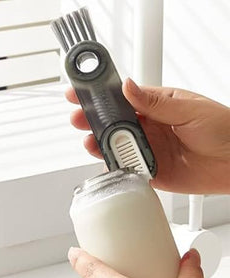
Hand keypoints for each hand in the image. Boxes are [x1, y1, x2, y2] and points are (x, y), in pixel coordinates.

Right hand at [66, 79, 229, 194]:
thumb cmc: (223, 129)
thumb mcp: (188, 109)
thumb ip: (155, 102)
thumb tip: (129, 87)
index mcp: (157, 106)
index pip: (122, 99)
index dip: (100, 97)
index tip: (80, 94)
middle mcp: (149, 128)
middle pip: (113, 124)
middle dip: (92, 121)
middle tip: (79, 120)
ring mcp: (148, 150)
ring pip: (115, 148)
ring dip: (101, 145)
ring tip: (93, 143)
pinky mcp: (150, 172)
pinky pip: (126, 171)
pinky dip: (116, 169)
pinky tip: (110, 164)